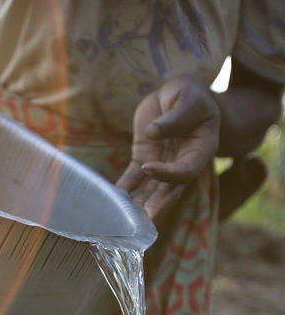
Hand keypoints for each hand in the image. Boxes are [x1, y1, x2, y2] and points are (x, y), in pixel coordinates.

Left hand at [116, 75, 219, 219]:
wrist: (177, 94)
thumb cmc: (189, 95)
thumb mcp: (188, 99)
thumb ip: (175, 117)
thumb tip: (153, 132)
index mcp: (201, 150)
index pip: (186, 170)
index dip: (168, 173)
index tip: (149, 166)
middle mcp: (182, 162)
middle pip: (171, 188)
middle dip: (157, 204)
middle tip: (144, 220)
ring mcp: (162, 163)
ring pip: (152, 188)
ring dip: (140, 203)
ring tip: (127, 219)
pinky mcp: (144, 158)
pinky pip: (133, 177)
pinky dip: (124, 187)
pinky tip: (113, 198)